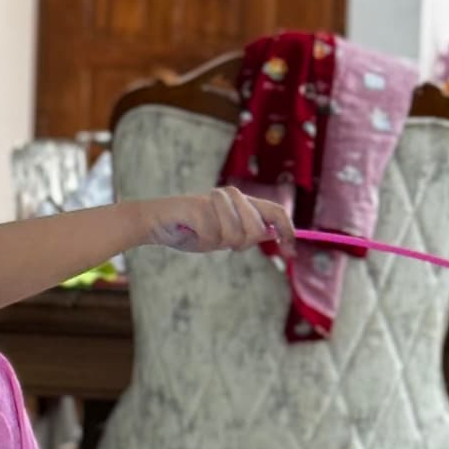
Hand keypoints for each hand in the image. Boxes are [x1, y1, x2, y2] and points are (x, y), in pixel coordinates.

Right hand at [147, 187, 295, 256]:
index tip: (291, 253)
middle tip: (220, 241)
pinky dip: (202, 242)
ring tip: (201, 233)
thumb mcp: (224, 235)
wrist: (156, 222)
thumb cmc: (192, 229)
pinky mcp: (200, 207)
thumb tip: (276, 235)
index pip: (276, 212)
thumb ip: (248, 233)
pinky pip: (213, 238)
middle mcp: (232, 195)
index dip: (288, 232)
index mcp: (242, 201)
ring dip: (218, 243)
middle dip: (241, 244)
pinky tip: (191, 232)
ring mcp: (216, 200)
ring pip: (235, 236)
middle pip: (257, 230)